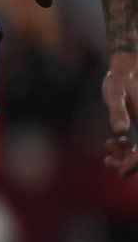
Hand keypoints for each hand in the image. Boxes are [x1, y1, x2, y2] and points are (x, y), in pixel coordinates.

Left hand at [105, 53, 137, 174]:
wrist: (126, 70)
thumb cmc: (120, 80)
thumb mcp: (115, 94)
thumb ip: (118, 112)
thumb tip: (120, 131)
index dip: (136, 164)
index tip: (120, 171)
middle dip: (129, 163)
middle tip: (107, 160)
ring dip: (126, 157)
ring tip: (109, 146)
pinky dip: (126, 150)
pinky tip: (112, 143)